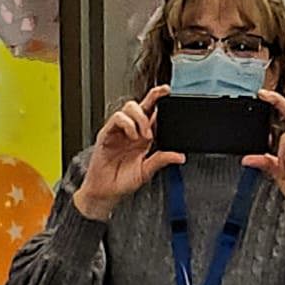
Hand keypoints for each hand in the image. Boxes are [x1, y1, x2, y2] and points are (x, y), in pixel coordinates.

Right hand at [75, 89, 179, 218]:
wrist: (105, 191)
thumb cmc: (123, 181)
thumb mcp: (147, 171)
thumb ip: (161, 160)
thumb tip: (180, 156)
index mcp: (144, 137)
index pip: (154, 113)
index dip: (161, 100)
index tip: (170, 93)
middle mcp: (133, 131)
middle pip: (142, 104)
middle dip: (153, 96)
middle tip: (163, 95)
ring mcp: (119, 131)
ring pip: (130, 107)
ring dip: (141, 118)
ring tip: (146, 135)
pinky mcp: (107, 133)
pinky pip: (117, 119)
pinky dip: (127, 124)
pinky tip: (132, 136)